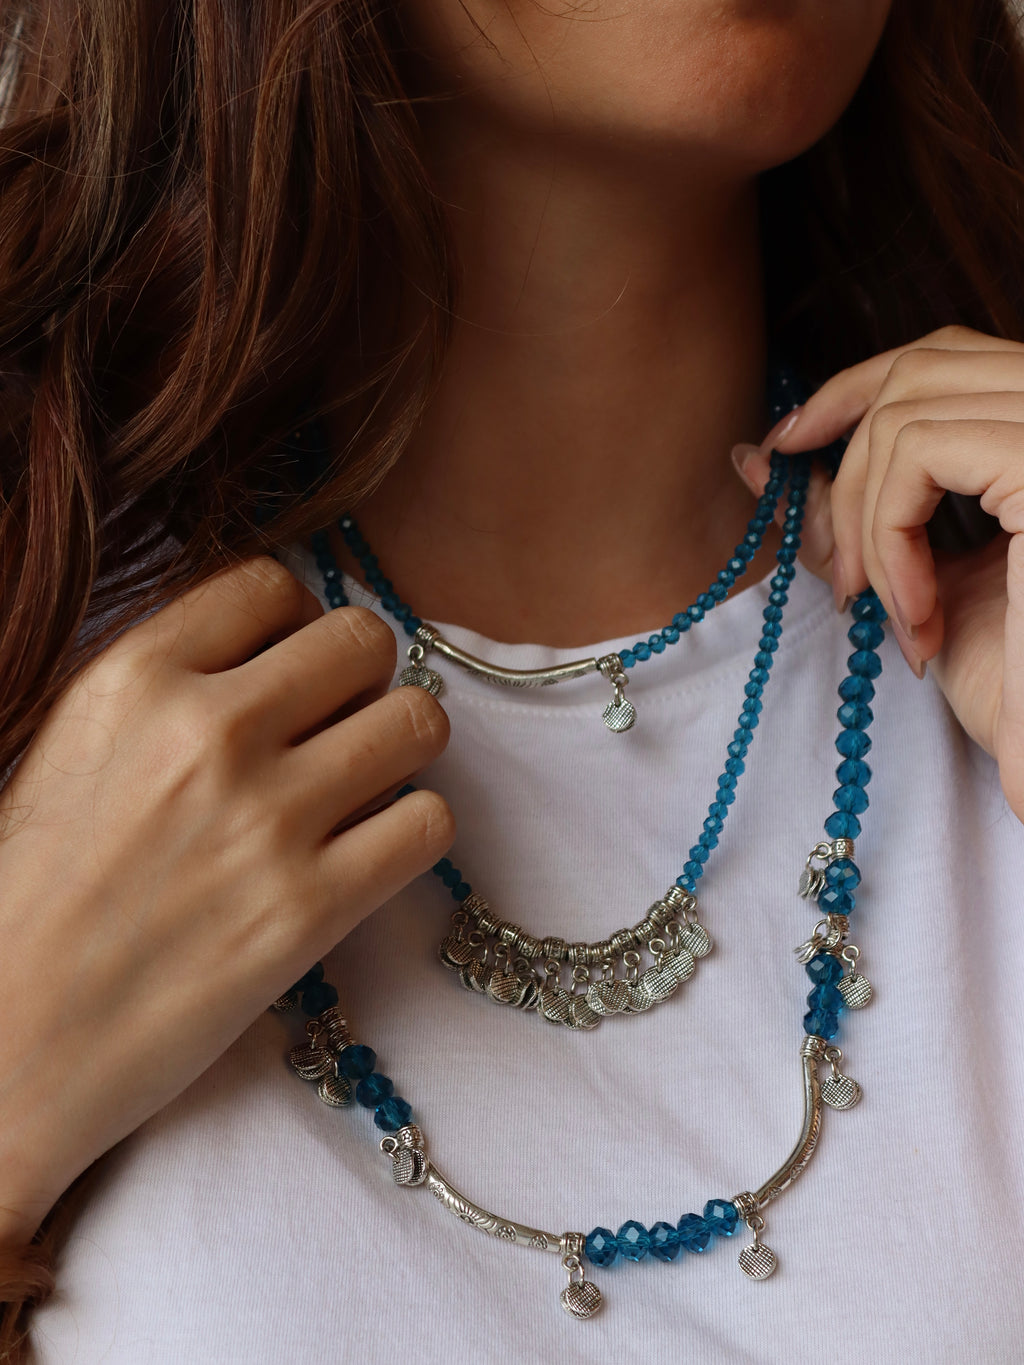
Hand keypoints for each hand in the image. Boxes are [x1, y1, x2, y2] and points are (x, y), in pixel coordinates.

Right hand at [0, 556, 453, 1247]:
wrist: (9, 1044)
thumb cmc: (30, 894)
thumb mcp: (71, 745)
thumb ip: (170, 682)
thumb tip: (283, 646)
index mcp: (133, 677)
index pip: (273, 583)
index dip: (294, 625)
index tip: (288, 670)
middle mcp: (208, 732)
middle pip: (364, 639)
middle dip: (361, 678)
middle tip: (337, 726)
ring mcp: (266, 821)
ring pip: (417, 721)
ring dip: (400, 748)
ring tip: (361, 784)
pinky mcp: (309, 911)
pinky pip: (428, 822)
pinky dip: (411, 831)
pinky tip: (368, 851)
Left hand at [732, 325, 1023, 815]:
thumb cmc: (1011, 680)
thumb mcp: (912, 577)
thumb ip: (848, 512)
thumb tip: (755, 454)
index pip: (943, 355)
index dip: (851, 390)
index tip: (787, 445)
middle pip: (922, 366)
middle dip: (843, 451)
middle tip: (828, 555)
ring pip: (908, 414)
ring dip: (866, 521)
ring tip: (885, 608)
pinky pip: (920, 455)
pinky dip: (889, 538)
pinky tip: (917, 616)